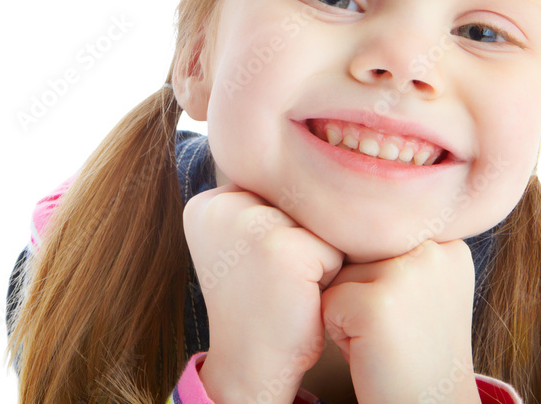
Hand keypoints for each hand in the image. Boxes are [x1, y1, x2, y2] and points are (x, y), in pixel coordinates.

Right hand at [183, 183, 344, 403]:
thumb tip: (316, 174)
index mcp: (207, 203)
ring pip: (317, 220)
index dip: (281, 229)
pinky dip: (329, 273)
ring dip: (317, 253)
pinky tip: (301, 296)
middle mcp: (220, 205)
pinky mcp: (281, 248)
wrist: (250, 366)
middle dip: (300, 239)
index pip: (274, 190)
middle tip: (275, 280)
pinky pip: (333, 245)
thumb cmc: (257, 304)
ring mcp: (249, 224)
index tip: (259, 266)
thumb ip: (261, 206)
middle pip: (297, 200)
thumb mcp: (243, 243)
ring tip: (289, 286)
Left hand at [320, 239, 479, 403]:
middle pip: (356, 253)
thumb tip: (336, 220)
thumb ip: (396, 250)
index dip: (377, 279)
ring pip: (338, 275)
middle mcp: (432, 250)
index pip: (376, 238)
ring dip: (347, 308)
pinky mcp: (377, 303)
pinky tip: (372, 350)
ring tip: (383, 338)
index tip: (407, 313)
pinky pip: (327, 303)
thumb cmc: (416, 351)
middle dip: (360, 291)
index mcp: (447, 242)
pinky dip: (337, 332)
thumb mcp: (421, 287)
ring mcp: (406, 274)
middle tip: (393, 329)